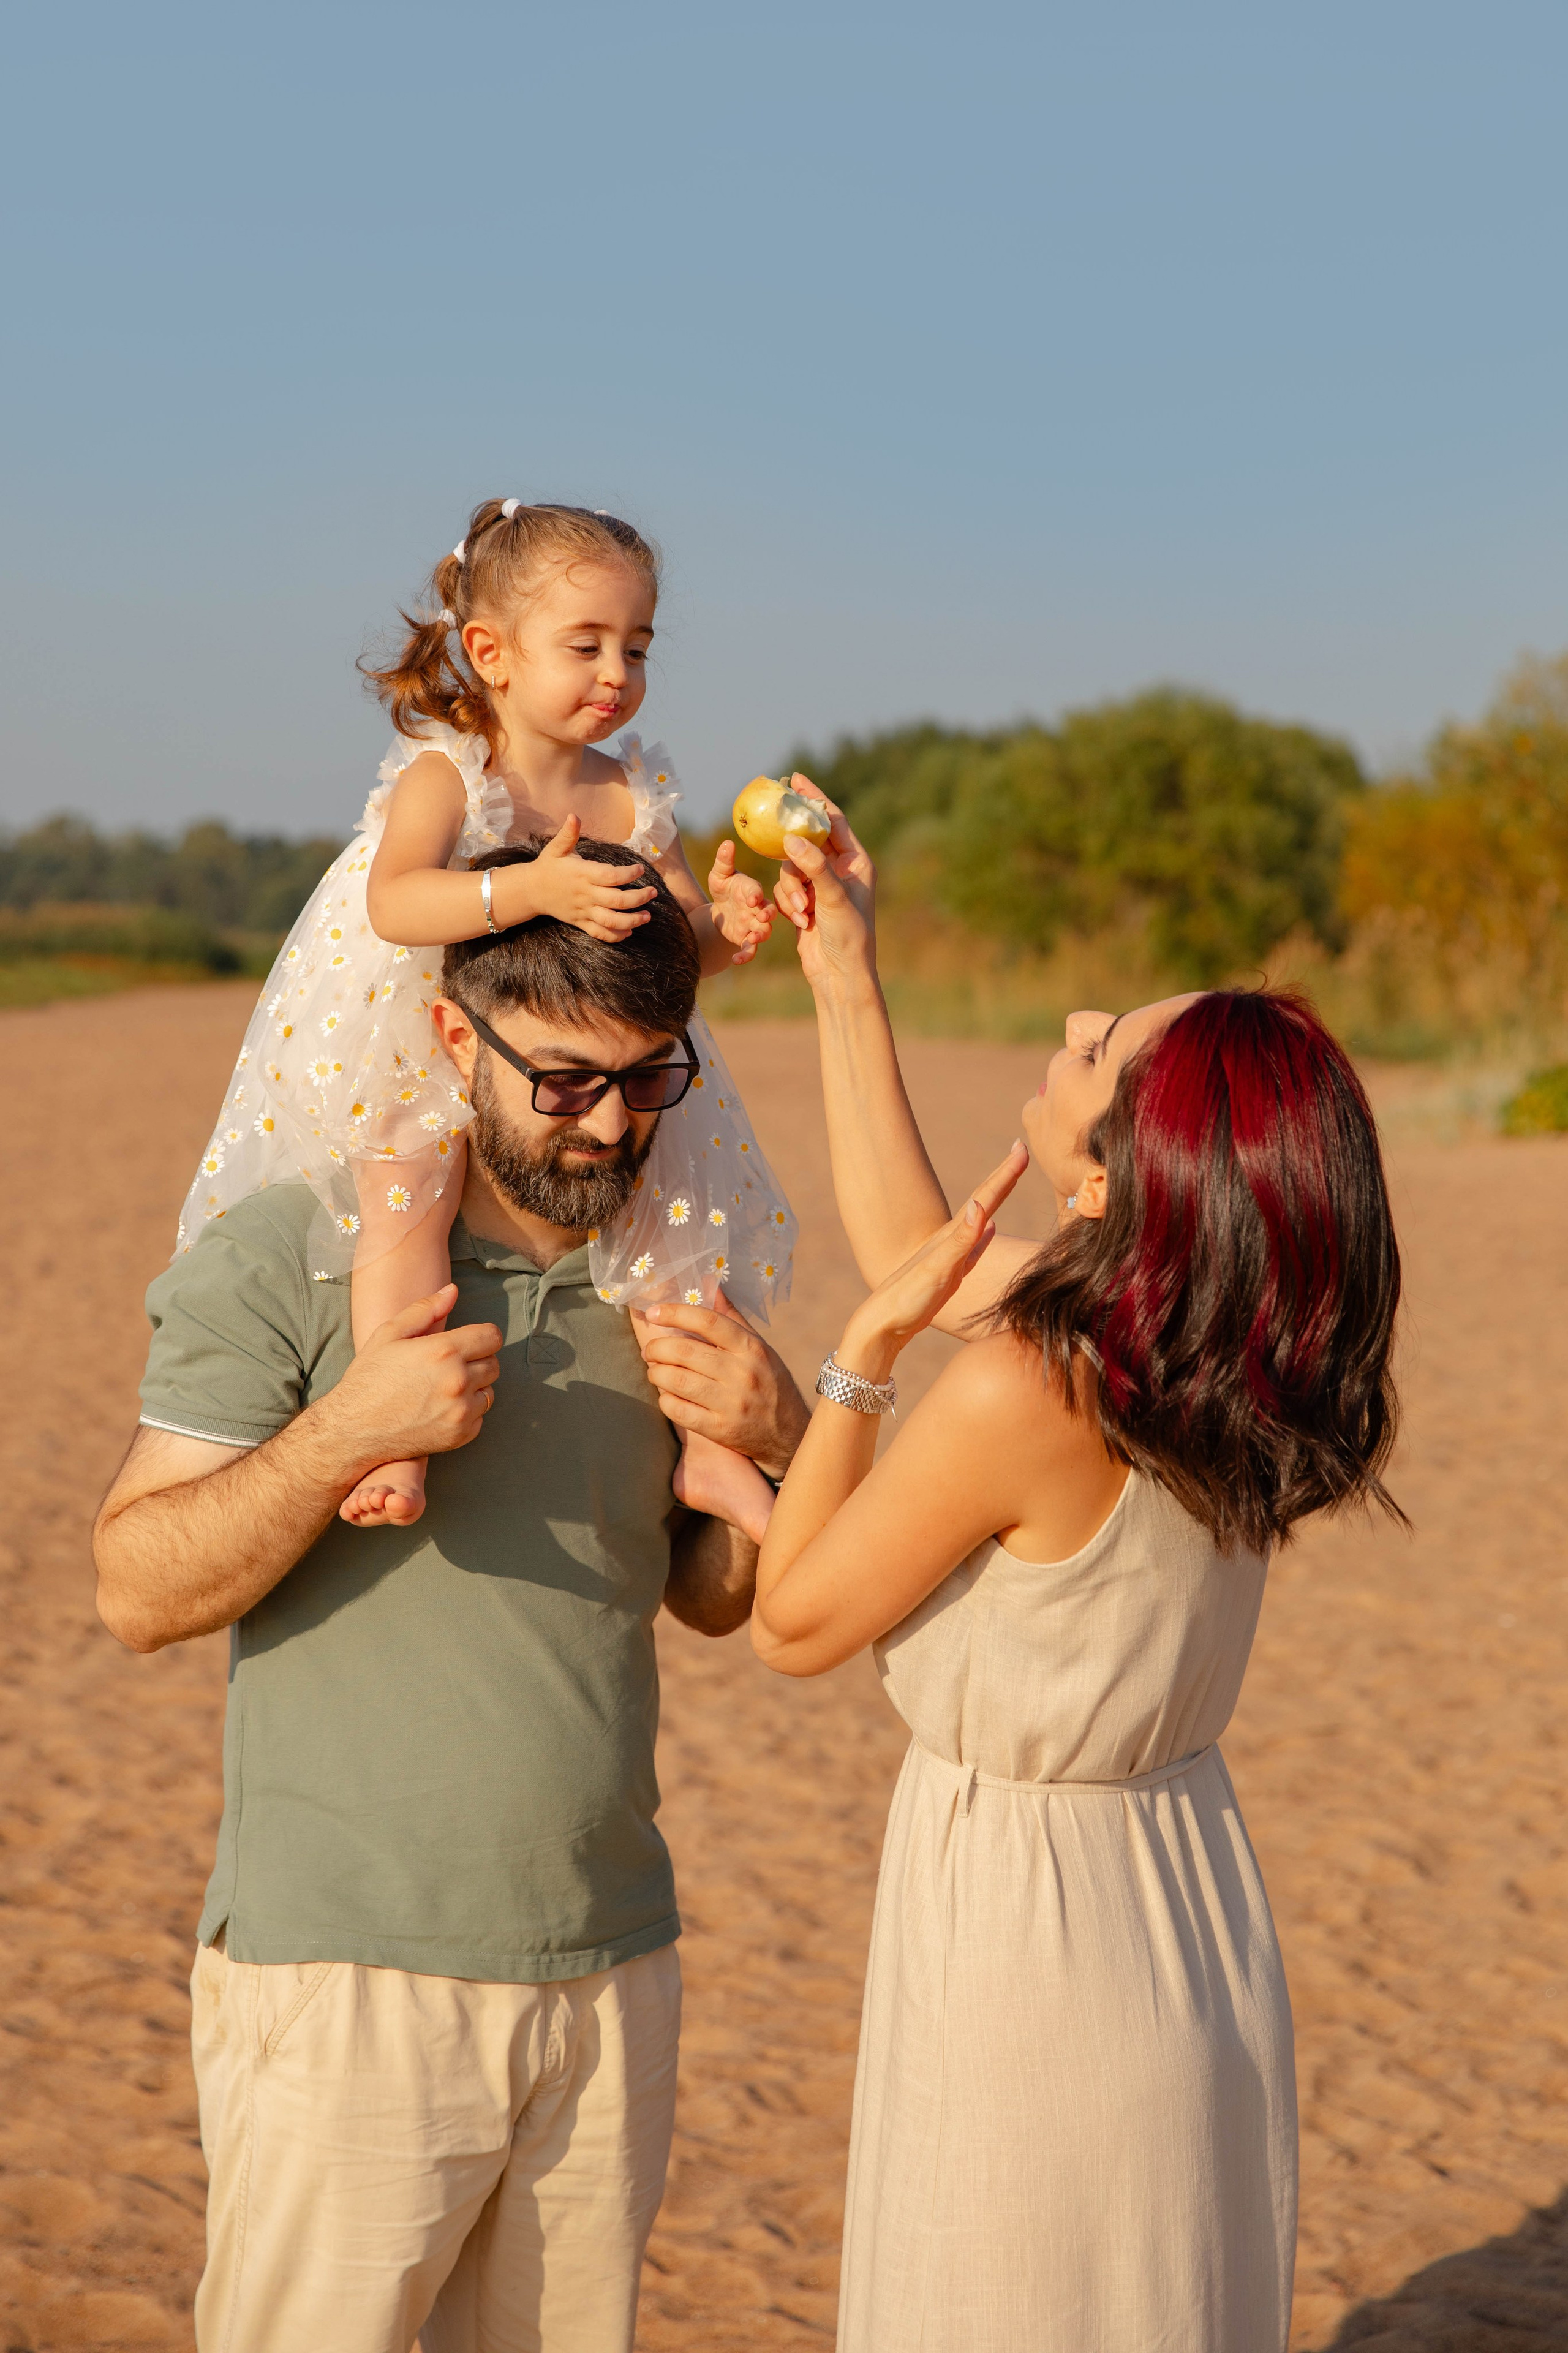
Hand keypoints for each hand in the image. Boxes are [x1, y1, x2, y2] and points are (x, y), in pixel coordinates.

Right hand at [325, 1285, 501, 1471]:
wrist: (353, 1430)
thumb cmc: (369, 1379)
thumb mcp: (389, 1335)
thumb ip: (424, 1310)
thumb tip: (452, 1291)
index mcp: (443, 1351)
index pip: (492, 1337)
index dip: (481, 1337)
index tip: (468, 1343)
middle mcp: (457, 1381)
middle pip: (493, 1364)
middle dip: (477, 1361)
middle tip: (449, 1366)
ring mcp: (460, 1411)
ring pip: (489, 1391)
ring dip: (474, 1388)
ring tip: (444, 1388)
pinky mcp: (459, 1435)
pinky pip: (480, 1417)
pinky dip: (467, 1413)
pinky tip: (441, 1409)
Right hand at [504, 816, 656, 940]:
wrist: (530, 890)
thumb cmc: (548, 866)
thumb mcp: (556, 848)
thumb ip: (569, 833)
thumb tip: (574, 815)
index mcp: (583, 874)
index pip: (611, 876)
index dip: (628, 874)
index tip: (641, 869)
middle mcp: (585, 894)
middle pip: (617, 901)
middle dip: (639, 898)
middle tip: (653, 893)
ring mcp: (583, 911)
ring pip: (611, 921)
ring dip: (632, 921)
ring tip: (647, 916)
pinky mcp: (580, 922)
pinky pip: (600, 933)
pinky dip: (616, 936)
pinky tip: (629, 932)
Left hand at [632, 1293, 809, 1477]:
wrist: (788, 1434)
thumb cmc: (770, 1383)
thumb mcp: (759, 1348)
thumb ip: (732, 1318)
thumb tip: (709, 1284)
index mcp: (751, 1348)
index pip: (708, 1321)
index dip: (676, 1313)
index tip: (654, 1313)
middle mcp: (742, 1373)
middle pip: (685, 1352)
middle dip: (657, 1348)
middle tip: (650, 1350)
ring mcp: (731, 1403)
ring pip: (677, 1381)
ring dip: (657, 1373)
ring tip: (655, 1371)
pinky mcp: (720, 1429)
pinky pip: (679, 1411)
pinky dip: (665, 1401)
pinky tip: (668, 1395)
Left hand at [706, 840, 775, 963]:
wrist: (721, 910)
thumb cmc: (724, 887)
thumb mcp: (720, 875)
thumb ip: (724, 861)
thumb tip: (727, 843)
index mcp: (752, 890)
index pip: (757, 891)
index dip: (756, 895)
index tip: (752, 899)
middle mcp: (757, 908)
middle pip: (769, 912)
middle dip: (767, 916)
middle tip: (762, 919)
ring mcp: (754, 925)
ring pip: (763, 932)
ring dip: (759, 936)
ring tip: (751, 939)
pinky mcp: (747, 939)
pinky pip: (750, 949)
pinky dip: (745, 955)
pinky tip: (735, 959)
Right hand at [769, 776, 877, 990]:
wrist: (837, 974)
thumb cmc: (847, 936)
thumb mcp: (833, 898)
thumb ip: (814, 866)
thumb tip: (791, 838)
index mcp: (856, 862)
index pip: (833, 821)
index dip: (814, 799)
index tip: (795, 779)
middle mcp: (839, 869)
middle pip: (808, 840)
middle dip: (793, 844)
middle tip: (773, 819)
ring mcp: (821, 885)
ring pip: (792, 867)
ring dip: (792, 889)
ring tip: (803, 911)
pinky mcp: (804, 901)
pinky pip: (785, 888)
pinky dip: (788, 903)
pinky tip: (799, 921)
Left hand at [836, 1145, 1029, 1382]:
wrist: (881, 1326)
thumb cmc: (907, 1300)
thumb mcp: (937, 1270)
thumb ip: (960, 1241)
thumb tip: (980, 1206)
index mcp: (952, 1236)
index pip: (985, 1198)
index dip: (1006, 1173)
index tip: (1021, 1145)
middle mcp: (951, 1240)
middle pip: (984, 1200)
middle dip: (1004, 1176)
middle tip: (1020, 1150)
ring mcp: (950, 1254)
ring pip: (980, 1218)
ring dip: (995, 1198)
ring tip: (1007, 1181)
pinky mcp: (949, 1272)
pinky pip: (975, 1245)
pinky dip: (984, 1234)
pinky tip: (990, 1229)